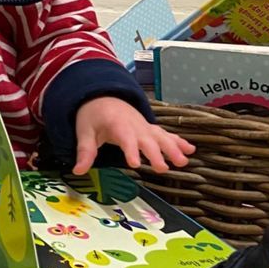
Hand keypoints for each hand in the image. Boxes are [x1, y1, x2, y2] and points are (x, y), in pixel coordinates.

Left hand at [73, 96, 194, 176]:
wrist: (103, 96)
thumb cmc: (93, 116)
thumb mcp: (84, 132)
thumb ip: (85, 152)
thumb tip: (78, 171)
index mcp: (117, 124)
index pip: (125, 138)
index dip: (130, 150)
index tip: (135, 164)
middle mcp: (134, 125)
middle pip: (147, 139)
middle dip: (156, 153)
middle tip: (163, 168)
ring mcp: (144, 126)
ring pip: (161, 136)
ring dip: (173, 148)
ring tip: (183, 162)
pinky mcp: (150, 128)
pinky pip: (166, 134)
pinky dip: (178, 141)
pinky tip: (190, 150)